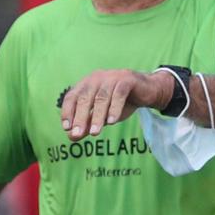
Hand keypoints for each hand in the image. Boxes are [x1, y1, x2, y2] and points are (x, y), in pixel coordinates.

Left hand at [59, 68, 173, 138]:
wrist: (148, 91)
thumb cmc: (121, 102)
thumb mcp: (102, 115)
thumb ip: (87, 123)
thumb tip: (71, 137)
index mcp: (86, 84)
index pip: (71, 97)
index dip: (67, 111)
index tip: (67, 128)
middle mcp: (96, 78)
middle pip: (84, 98)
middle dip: (80, 117)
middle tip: (77, 134)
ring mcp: (112, 77)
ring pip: (101, 98)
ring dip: (97, 116)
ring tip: (95, 133)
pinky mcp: (127, 79)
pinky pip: (118, 95)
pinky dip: (114, 109)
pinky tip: (112, 122)